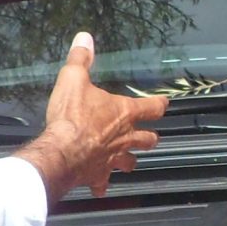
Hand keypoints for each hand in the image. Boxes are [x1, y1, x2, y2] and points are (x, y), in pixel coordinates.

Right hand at [19, 33, 165, 200]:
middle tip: (151, 137)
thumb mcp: (74, 79)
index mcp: (123, 113)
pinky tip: (100, 188)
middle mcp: (124, 138)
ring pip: (130, 163)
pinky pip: (103, 183)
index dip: (159, 105)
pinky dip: (101, 185)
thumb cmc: (72, 115)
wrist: (62, 151)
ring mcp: (112, 159)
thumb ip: (81, 59)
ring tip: (129, 162)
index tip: (165, 104)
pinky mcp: (98, 175)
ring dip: (129, 162)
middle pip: (146, 140)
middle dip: (149, 138)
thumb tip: (84, 37)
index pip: (151, 108)